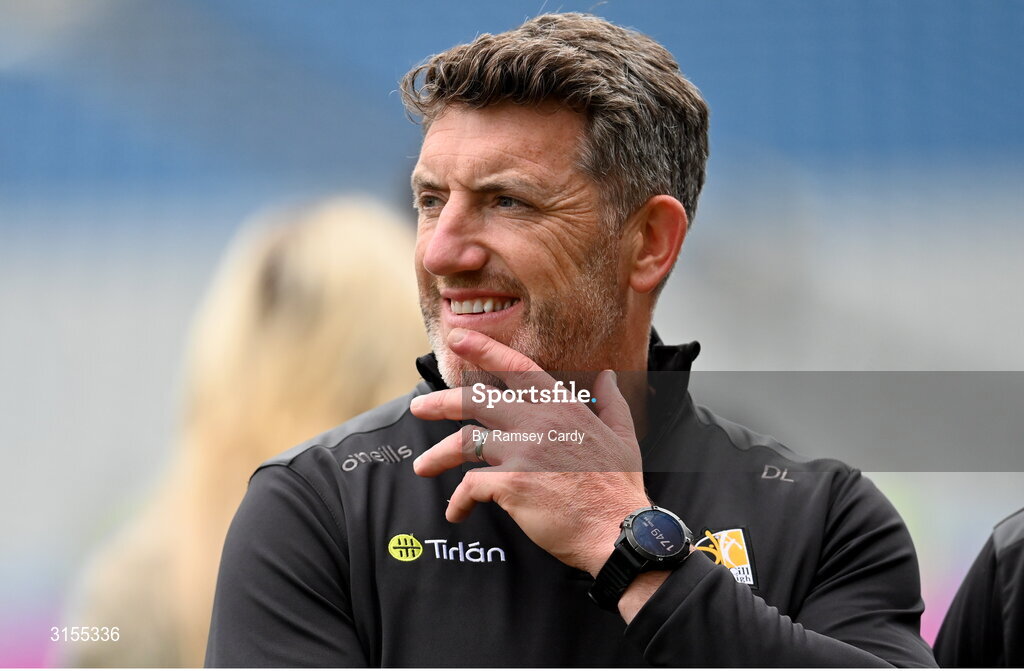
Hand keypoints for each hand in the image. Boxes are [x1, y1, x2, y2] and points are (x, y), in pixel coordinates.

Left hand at [410, 328, 650, 574]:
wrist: (617, 532)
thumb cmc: (618, 490)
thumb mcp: (622, 436)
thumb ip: (610, 402)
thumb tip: (607, 376)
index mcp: (563, 406)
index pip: (517, 368)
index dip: (484, 350)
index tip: (459, 338)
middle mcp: (539, 421)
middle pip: (476, 400)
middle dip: (441, 402)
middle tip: (420, 408)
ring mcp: (523, 450)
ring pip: (464, 442)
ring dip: (437, 456)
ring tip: (422, 466)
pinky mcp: (511, 482)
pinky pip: (470, 486)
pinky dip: (459, 501)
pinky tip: (457, 512)